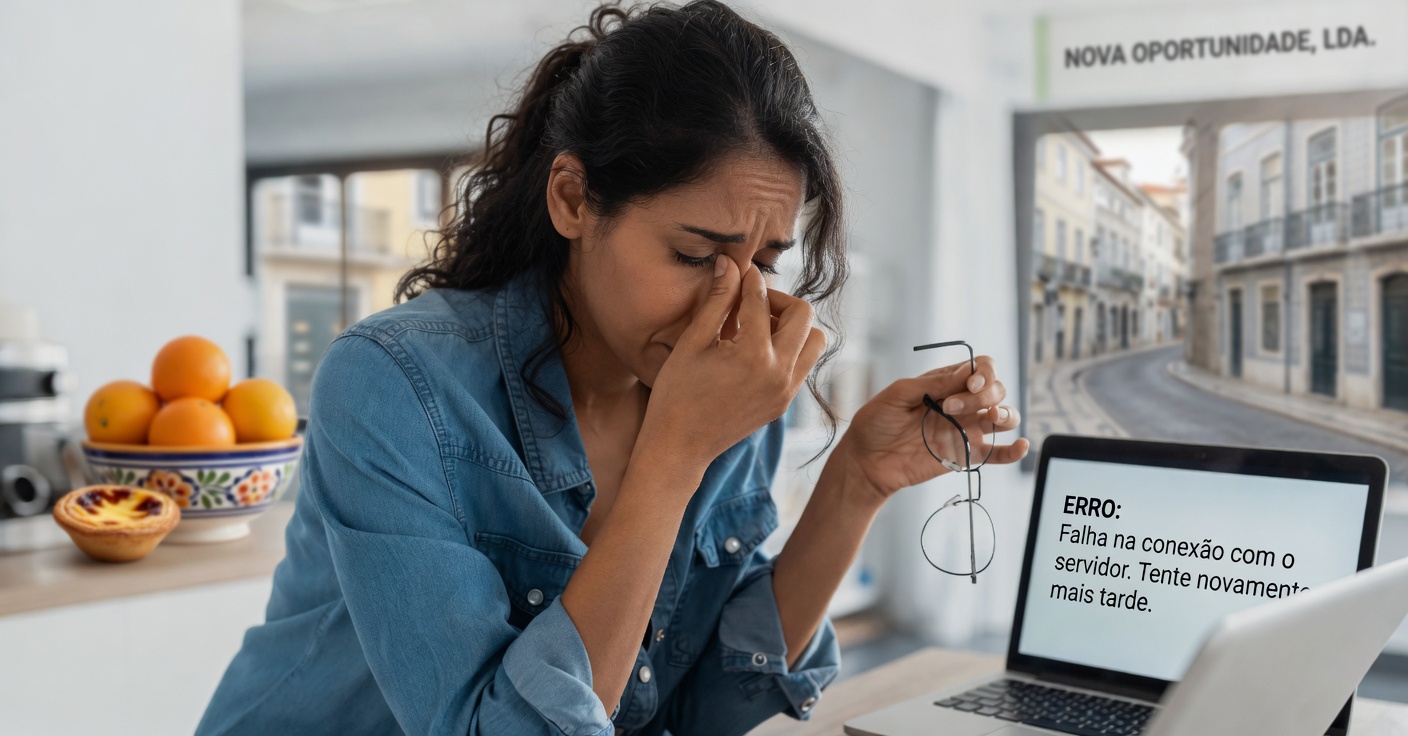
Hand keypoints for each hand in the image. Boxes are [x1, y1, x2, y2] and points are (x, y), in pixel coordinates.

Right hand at [642, 257, 824, 474]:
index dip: (749, 280)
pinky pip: (804, 364)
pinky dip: (790, 349)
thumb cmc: (676, 393)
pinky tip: (757, 351)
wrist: (679, 447)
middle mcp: (779, 373)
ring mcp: (786, 391)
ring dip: (793, 326)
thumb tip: (729, 264)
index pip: (761, 300)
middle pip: (803, 315)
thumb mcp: (693, 342)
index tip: (739, 271)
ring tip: (758, 328)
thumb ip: (717, 301)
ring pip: (814, 340)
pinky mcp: (785, 403)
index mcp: (753, 354)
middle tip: (751, 303)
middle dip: (778, 300)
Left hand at [836, 356, 1028, 502]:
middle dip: (982, 394)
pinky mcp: (965, 455)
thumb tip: (966, 372)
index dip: (983, 373)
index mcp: (945, 383)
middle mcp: (961, 403)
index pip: (980, 368)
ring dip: (1005, 413)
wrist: (866, 461)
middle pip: (995, 390)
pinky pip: (997, 453)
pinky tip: (1021, 445)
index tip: (969, 383)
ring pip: (1003, 416)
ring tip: (991, 417)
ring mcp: (965, 429)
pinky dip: (1013, 450)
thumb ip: (932, 383)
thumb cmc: (876, 423)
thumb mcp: (898, 395)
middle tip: (951, 407)